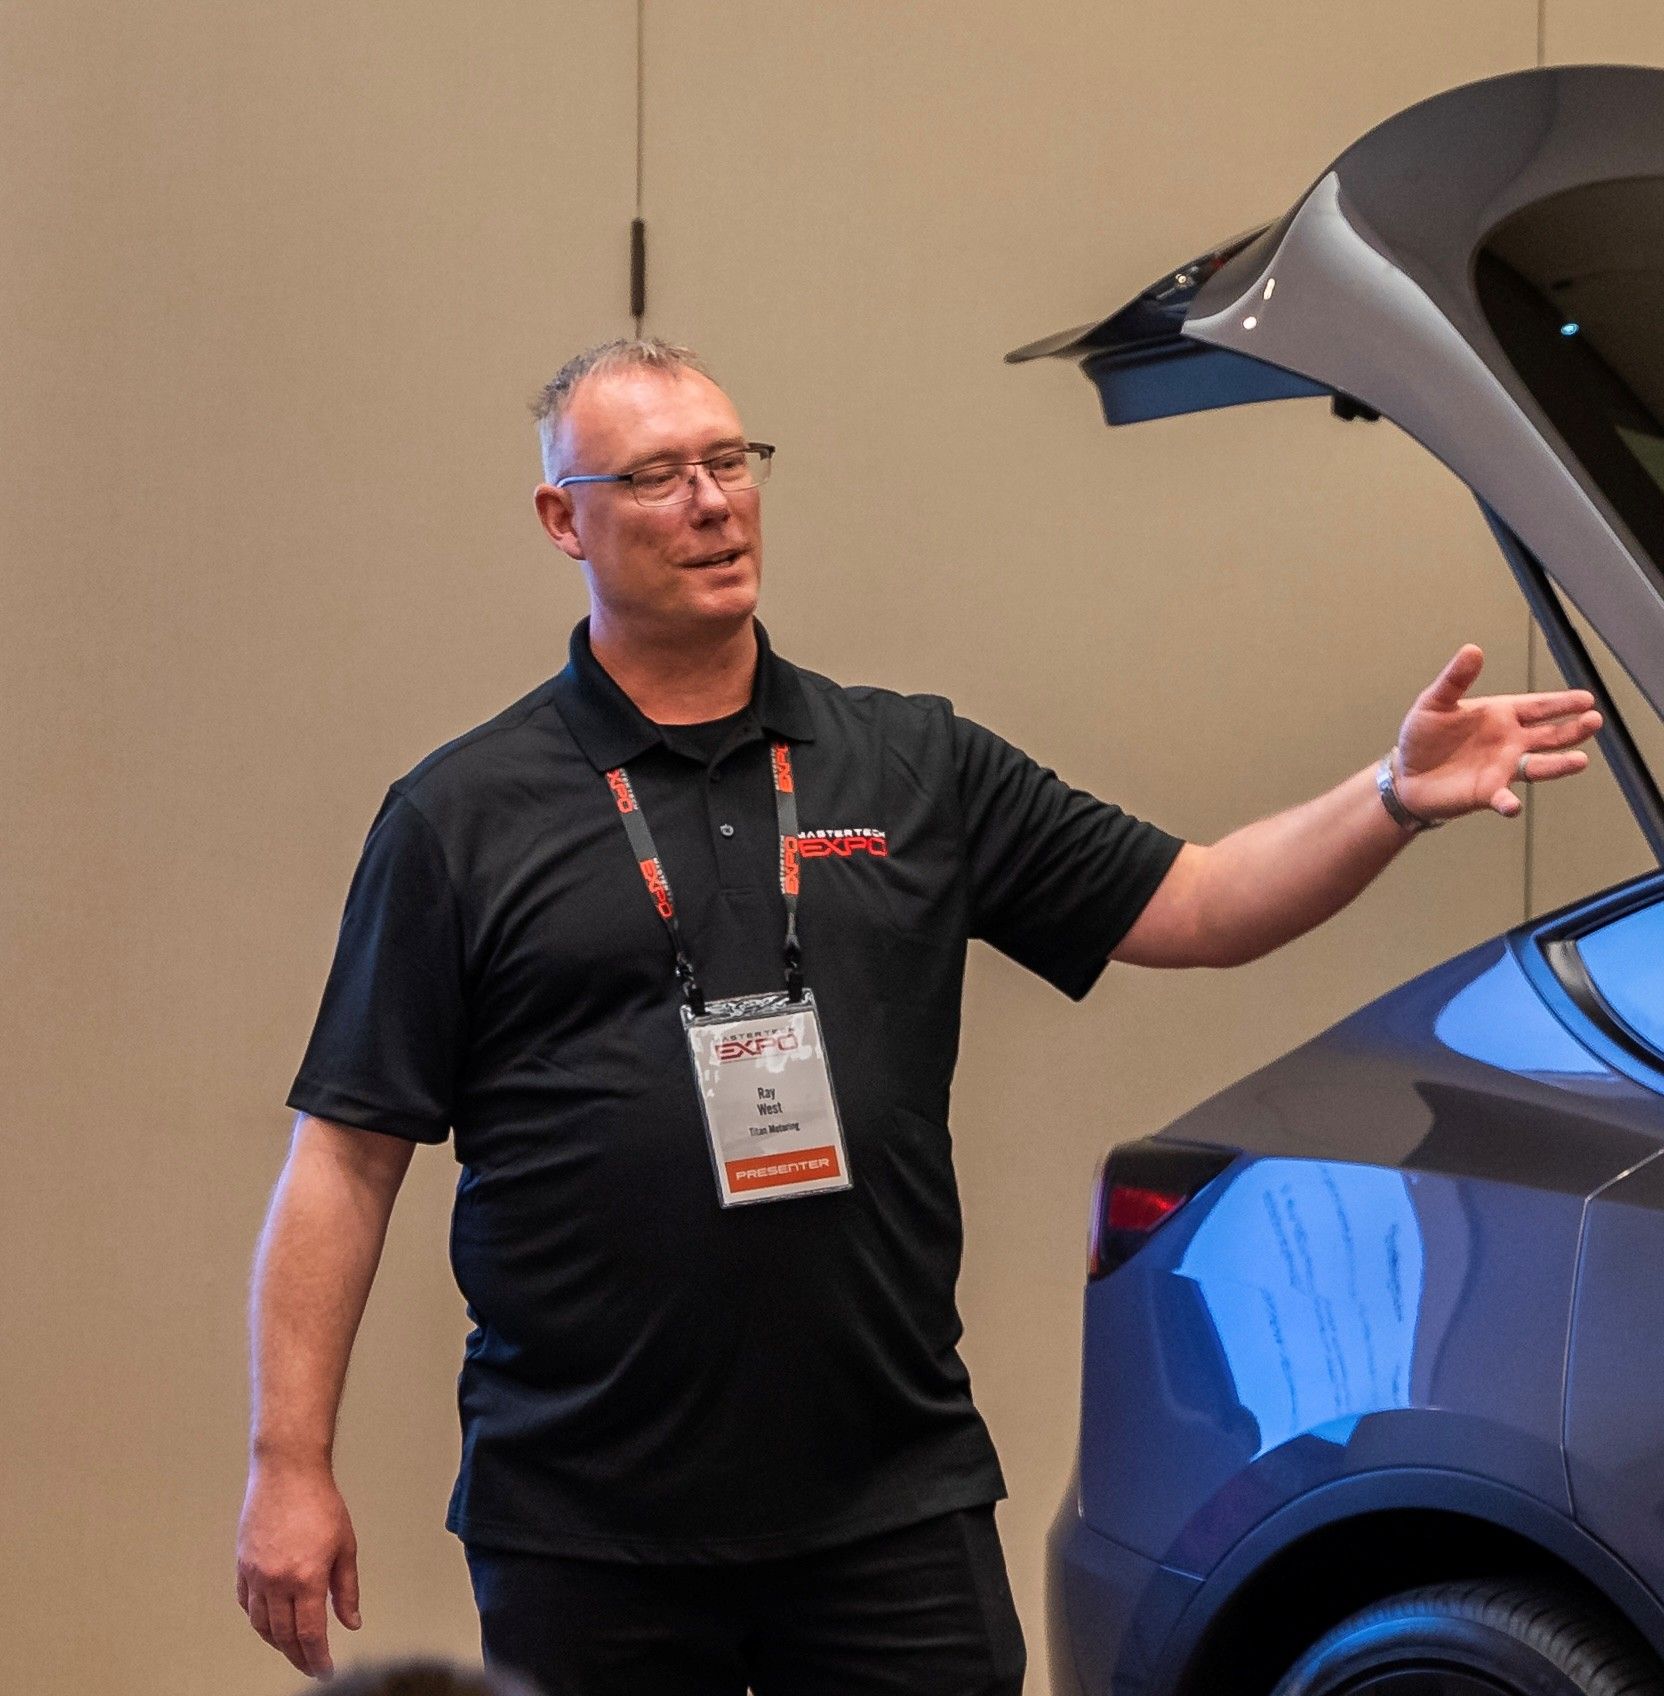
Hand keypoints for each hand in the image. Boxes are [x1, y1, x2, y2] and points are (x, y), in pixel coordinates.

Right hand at [236, 1462, 360, 1678]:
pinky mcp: (242, 1565)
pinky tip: (270, 1621)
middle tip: (311, 1665)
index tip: (325, 1669)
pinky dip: (258, 1619)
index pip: (310, 1634)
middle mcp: (276, 1582)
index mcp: (306, 1578)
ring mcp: (255, 1575)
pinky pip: (246, 1604)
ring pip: (261, 1625)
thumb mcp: (345, 1545)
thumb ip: (347, 1589)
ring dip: (277, 1642)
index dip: (318, 1658)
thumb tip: (351, 1621)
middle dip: (299, 1656)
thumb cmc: (320, 1503)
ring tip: (293, 1647)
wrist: (287, 1472)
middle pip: (284, 1635)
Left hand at [1395, 643, 1601, 822]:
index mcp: (1501, 715)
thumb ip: (1455, 679)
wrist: (1406, 774)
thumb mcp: (1435, 702)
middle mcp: (1510, 742)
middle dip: (1573, 729)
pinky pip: (1502, 798)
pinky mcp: (1487, 792)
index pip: (1538, 706)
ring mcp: (1502, 768)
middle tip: (1593, 721)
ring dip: (1559, 765)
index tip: (1586, 699)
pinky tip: (1512, 806)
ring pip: (1538, 766)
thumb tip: (1472, 650)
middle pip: (1550, 735)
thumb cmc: (1423, 737)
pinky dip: (1508, 802)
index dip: (1561, 703)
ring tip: (1579, 761)